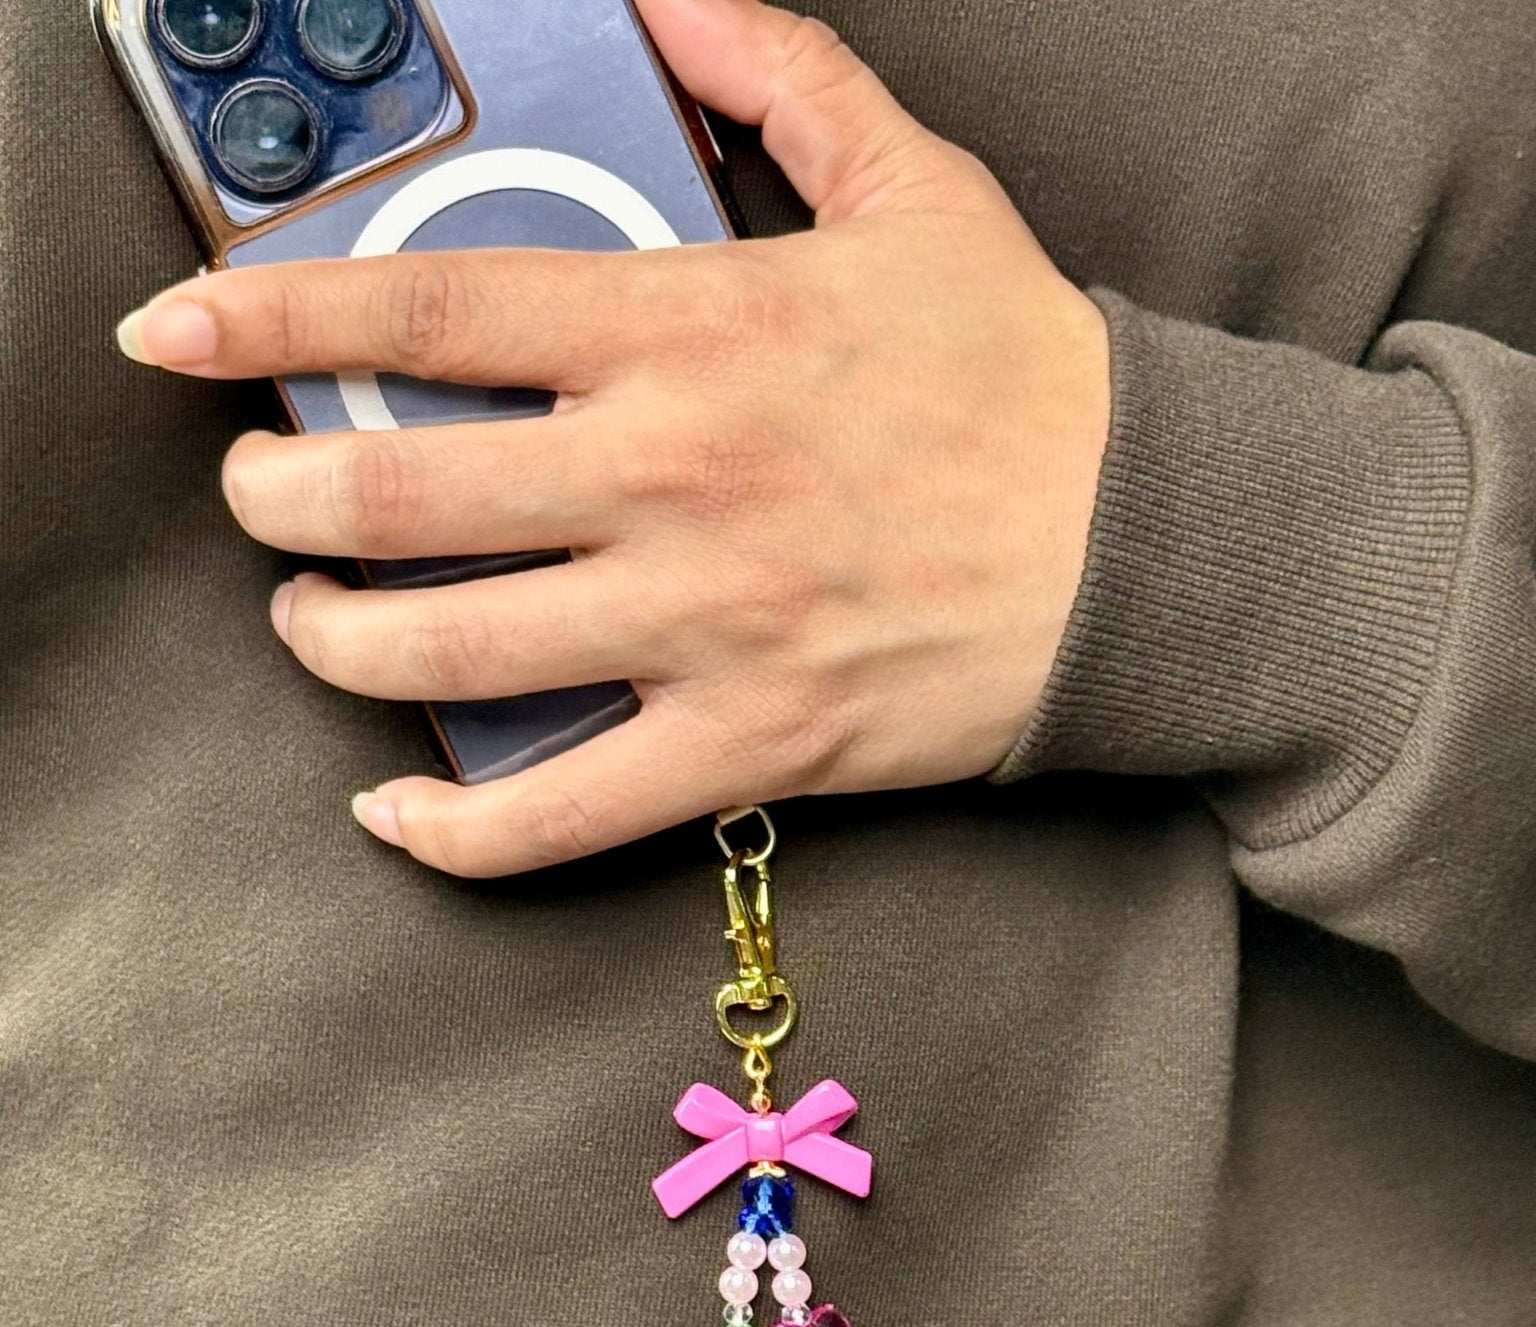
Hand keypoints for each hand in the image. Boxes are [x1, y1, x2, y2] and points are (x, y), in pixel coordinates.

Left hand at [117, 0, 1109, 876]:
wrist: (1151, 548)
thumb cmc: (1027, 379)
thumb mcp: (914, 186)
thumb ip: (775, 77)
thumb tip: (662, 0)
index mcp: (692, 330)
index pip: (430, 306)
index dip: (270, 315)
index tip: (180, 334)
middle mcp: (671, 477)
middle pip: (395, 490)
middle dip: (282, 493)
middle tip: (267, 492)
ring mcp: (700, 623)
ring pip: (447, 654)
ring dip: (336, 641)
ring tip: (314, 619)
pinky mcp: (743, 746)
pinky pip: (558, 815)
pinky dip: (454, 829)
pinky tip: (398, 810)